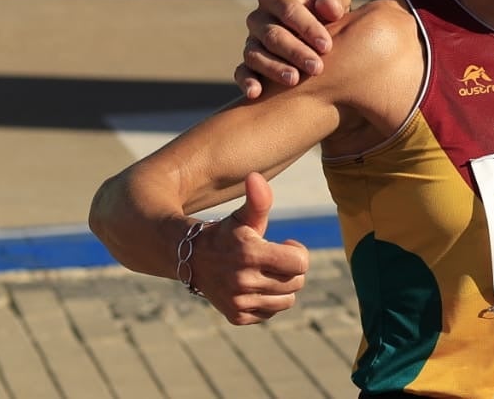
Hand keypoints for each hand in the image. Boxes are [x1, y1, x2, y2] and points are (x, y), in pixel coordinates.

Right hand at [192, 173, 309, 324]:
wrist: (192, 259)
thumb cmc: (226, 234)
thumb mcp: (243, 216)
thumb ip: (258, 199)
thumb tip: (255, 177)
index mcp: (250, 254)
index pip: (300, 263)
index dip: (297, 252)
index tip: (284, 244)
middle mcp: (243, 281)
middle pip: (296, 282)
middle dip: (291, 269)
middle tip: (274, 259)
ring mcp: (239, 302)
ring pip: (287, 300)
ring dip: (282, 287)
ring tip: (265, 273)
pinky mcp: (236, 316)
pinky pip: (271, 313)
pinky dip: (268, 302)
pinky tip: (254, 287)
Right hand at [236, 0, 352, 98]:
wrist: (320, 36)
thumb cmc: (329, 13)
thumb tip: (328, 7)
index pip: (287, 9)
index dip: (306, 27)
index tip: (327, 46)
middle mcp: (258, 18)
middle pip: (272, 35)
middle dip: (295, 52)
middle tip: (316, 68)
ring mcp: (251, 41)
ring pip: (255, 54)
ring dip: (274, 68)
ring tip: (294, 80)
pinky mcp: (248, 63)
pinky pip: (241, 72)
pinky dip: (246, 81)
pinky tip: (255, 92)